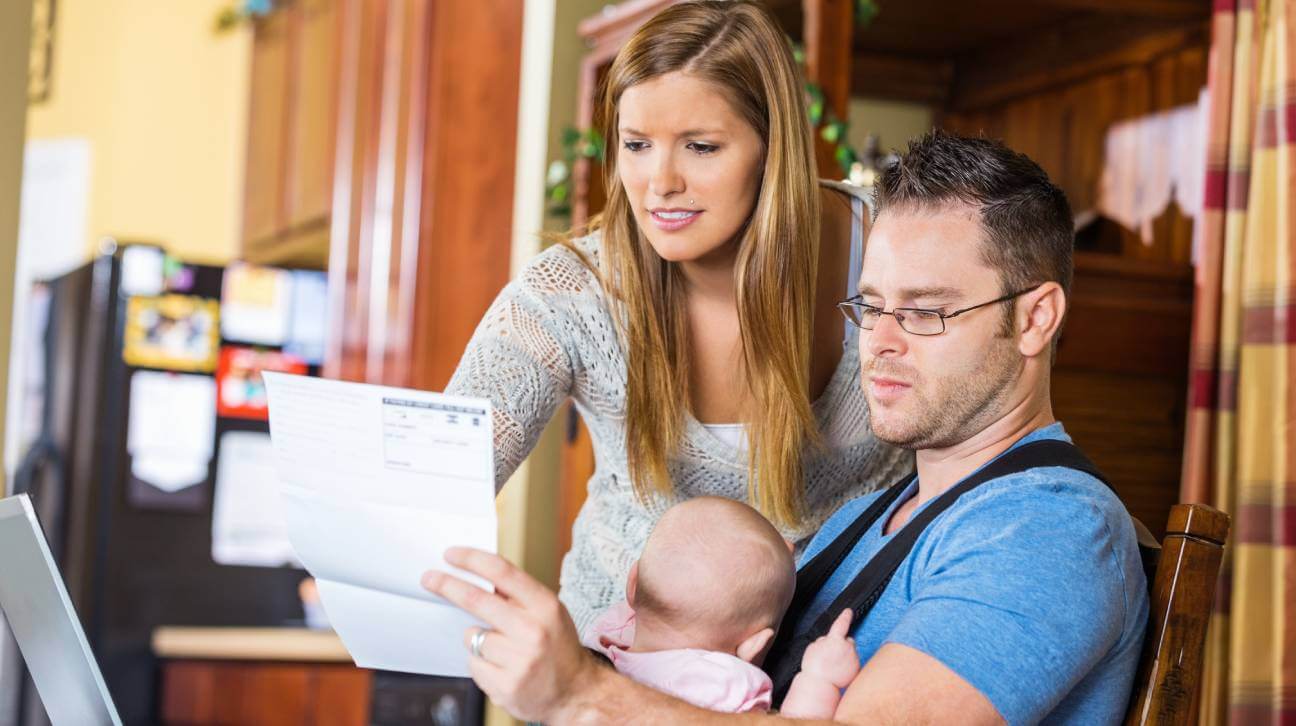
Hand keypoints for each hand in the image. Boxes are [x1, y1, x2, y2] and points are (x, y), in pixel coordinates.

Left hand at [421, 547, 595, 722]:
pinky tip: (502, 668)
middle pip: (477, 600)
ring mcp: (519, 661)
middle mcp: (533, 632)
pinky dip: (481, 664)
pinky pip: (474, 664)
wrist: (575, 692)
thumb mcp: (548, 611)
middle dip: (447, 585)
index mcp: (545, 606)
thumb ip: (518, 594)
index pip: (503, 572)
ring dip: (477, 638)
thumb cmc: (557, 646)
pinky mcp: (505, 687)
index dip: (472, 560)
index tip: (451, 554)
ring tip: (502, 650)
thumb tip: (480, 576)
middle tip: (429, 578)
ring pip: (472, 637)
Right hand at [800, 609, 859, 687]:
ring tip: (833, 666)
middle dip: (842, 644)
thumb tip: (829, 640)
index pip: (841, 624)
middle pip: (848, 640)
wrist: (820, 684)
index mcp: (835, 640)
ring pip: (850, 652)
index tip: (848, 611)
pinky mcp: (857, 668)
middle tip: (832, 655)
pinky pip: (853, 662)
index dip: (845, 616)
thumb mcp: (813, 647)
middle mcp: (847, 647)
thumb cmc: (814, 667)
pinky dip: (848, 665)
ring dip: (845, 655)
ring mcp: (853, 658)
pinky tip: (839, 671)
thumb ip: (824, 640)